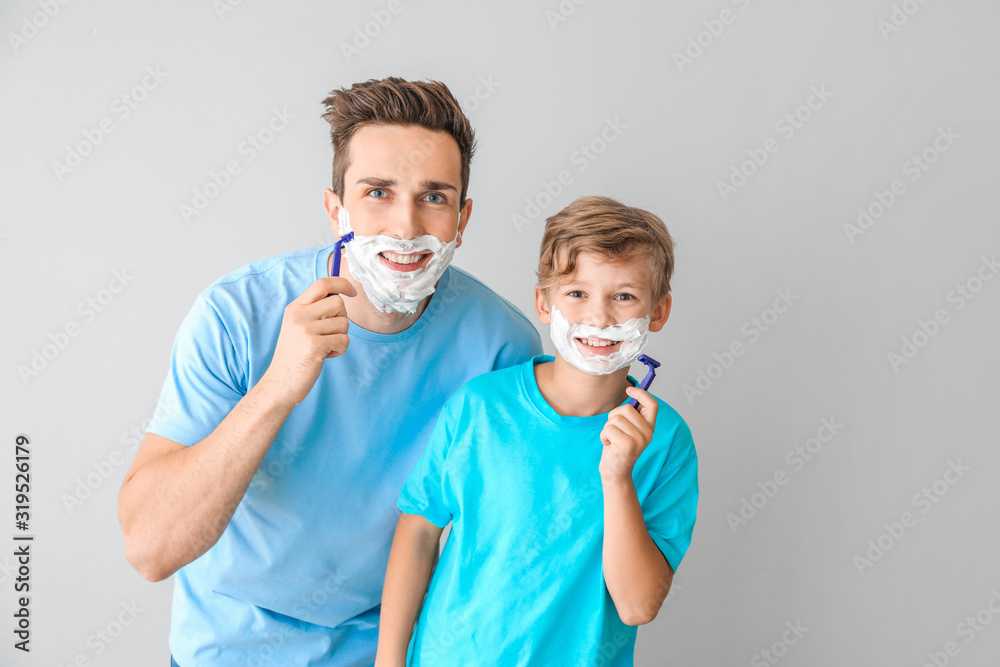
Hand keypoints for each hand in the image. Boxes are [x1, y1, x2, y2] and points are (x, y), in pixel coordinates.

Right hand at [260, 276, 356, 406]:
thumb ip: (315, 310)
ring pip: (344, 323)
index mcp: (295, 307)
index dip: (342, 283)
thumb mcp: (298, 326)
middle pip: (338, 302)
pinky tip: (325, 356)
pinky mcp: (315, 346)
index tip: (353, 291)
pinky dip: (340, 350)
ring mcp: (306, 330)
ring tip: (324, 347)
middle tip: (330, 334)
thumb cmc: (295, 355)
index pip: (322, 283)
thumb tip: (341, 294)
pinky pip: (344, 340)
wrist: (280, 383)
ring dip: (341, 337)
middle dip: (342, 319)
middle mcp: (299, 315)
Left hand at [599, 387, 657, 481]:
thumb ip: (631, 415)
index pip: (652, 404)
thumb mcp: (627, 429)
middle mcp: (648, 433)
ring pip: (616, 418)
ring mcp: (639, 439)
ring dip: (607, 428)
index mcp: (649, 427)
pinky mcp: (628, 445)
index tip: (629, 390)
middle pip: (626, 408)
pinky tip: (608, 445)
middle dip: (613, 416)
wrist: (615, 471)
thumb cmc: (617, 447)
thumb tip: (631, 390)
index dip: (641, 393)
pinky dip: (603, 436)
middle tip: (613, 430)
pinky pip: (609, 429)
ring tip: (611, 439)